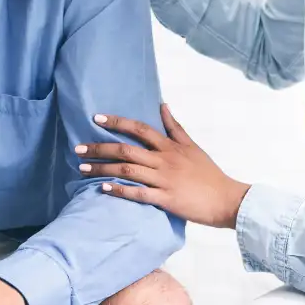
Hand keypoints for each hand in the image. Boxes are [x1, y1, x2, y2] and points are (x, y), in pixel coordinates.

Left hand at [77, 105, 250, 228]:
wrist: (227, 200)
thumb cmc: (209, 174)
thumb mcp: (193, 146)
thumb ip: (175, 127)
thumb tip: (162, 104)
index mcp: (170, 146)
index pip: (139, 128)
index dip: (117, 121)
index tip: (96, 118)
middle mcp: (164, 160)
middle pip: (126, 149)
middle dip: (100, 147)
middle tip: (78, 149)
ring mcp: (164, 180)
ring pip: (128, 170)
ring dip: (103, 168)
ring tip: (83, 168)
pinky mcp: (166, 199)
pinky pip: (138, 194)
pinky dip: (120, 190)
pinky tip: (104, 189)